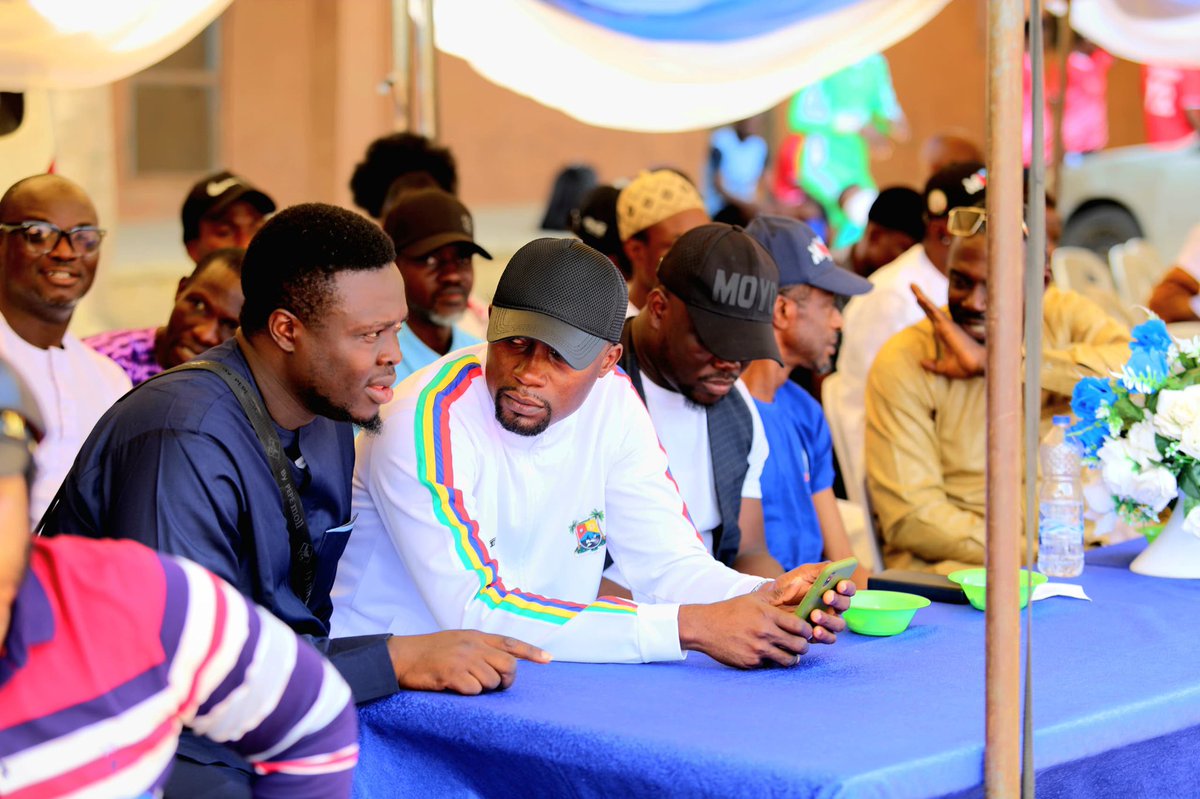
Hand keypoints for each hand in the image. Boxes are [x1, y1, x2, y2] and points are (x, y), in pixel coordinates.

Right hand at [388, 631, 551, 694]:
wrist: (403, 655)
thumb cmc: (431, 651)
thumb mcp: (458, 641)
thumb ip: (480, 648)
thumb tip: (504, 661)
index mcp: (476, 636)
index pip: (510, 643)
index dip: (531, 651)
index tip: (548, 658)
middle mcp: (473, 645)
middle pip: (508, 665)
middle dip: (507, 679)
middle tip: (497, 685)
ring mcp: (463, 659)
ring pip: (492, 681)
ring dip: (484, 688)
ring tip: (465, 683)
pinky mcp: (453, 674)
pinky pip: (474, 690)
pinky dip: (468, 693)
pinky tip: (455, 687)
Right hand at [678, 592, 812, 668]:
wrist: (705, 627)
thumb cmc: (731, 610)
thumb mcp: (753, 598)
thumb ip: (777, 594)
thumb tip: (798, 585)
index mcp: (767, 614)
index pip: (800, 626)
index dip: (808, 631)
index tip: (806, 631)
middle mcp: (764, 632)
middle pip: (799, 646)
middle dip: (803, 646)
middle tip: (800, 644)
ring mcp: (758, 649)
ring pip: (789, 660)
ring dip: (792, 658)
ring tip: (789, 653)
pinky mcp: (750, 662)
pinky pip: (771, 666)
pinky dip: (773, 662)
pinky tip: (769, 655)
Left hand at [768, 563, 853, 643]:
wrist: (771, 601)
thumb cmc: (790, 585)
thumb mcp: (803, 573)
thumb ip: (820, 569)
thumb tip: (835, 566)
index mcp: (833, 589)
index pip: (848, 589)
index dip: (847, 587)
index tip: (840, 585)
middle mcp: (833, 606)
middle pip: (844, 606)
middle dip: (837, 601)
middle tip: (826, 596)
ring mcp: (827, 621)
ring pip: (838, 624)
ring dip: (829, 620)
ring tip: (814, 614)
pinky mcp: (818, 634)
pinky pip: (828, 638)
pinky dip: (824, 635)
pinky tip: (814, 630)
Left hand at [911, 284, 985, 378]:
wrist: (977, 367)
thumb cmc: (965, 367)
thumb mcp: (944, 367)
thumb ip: (933, 365)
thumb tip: (921, 362)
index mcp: (945, 335)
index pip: (932, 319)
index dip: (925, 309)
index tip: (917, 300)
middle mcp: (946, 327)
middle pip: (931, 310)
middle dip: (921, 298)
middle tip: (912, 286)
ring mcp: (947, 325)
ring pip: (931, 308)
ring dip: (921, 297)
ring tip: (912, 286)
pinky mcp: (947, 325)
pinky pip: (934, 312)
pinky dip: (926, 304)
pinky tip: (918, 297)